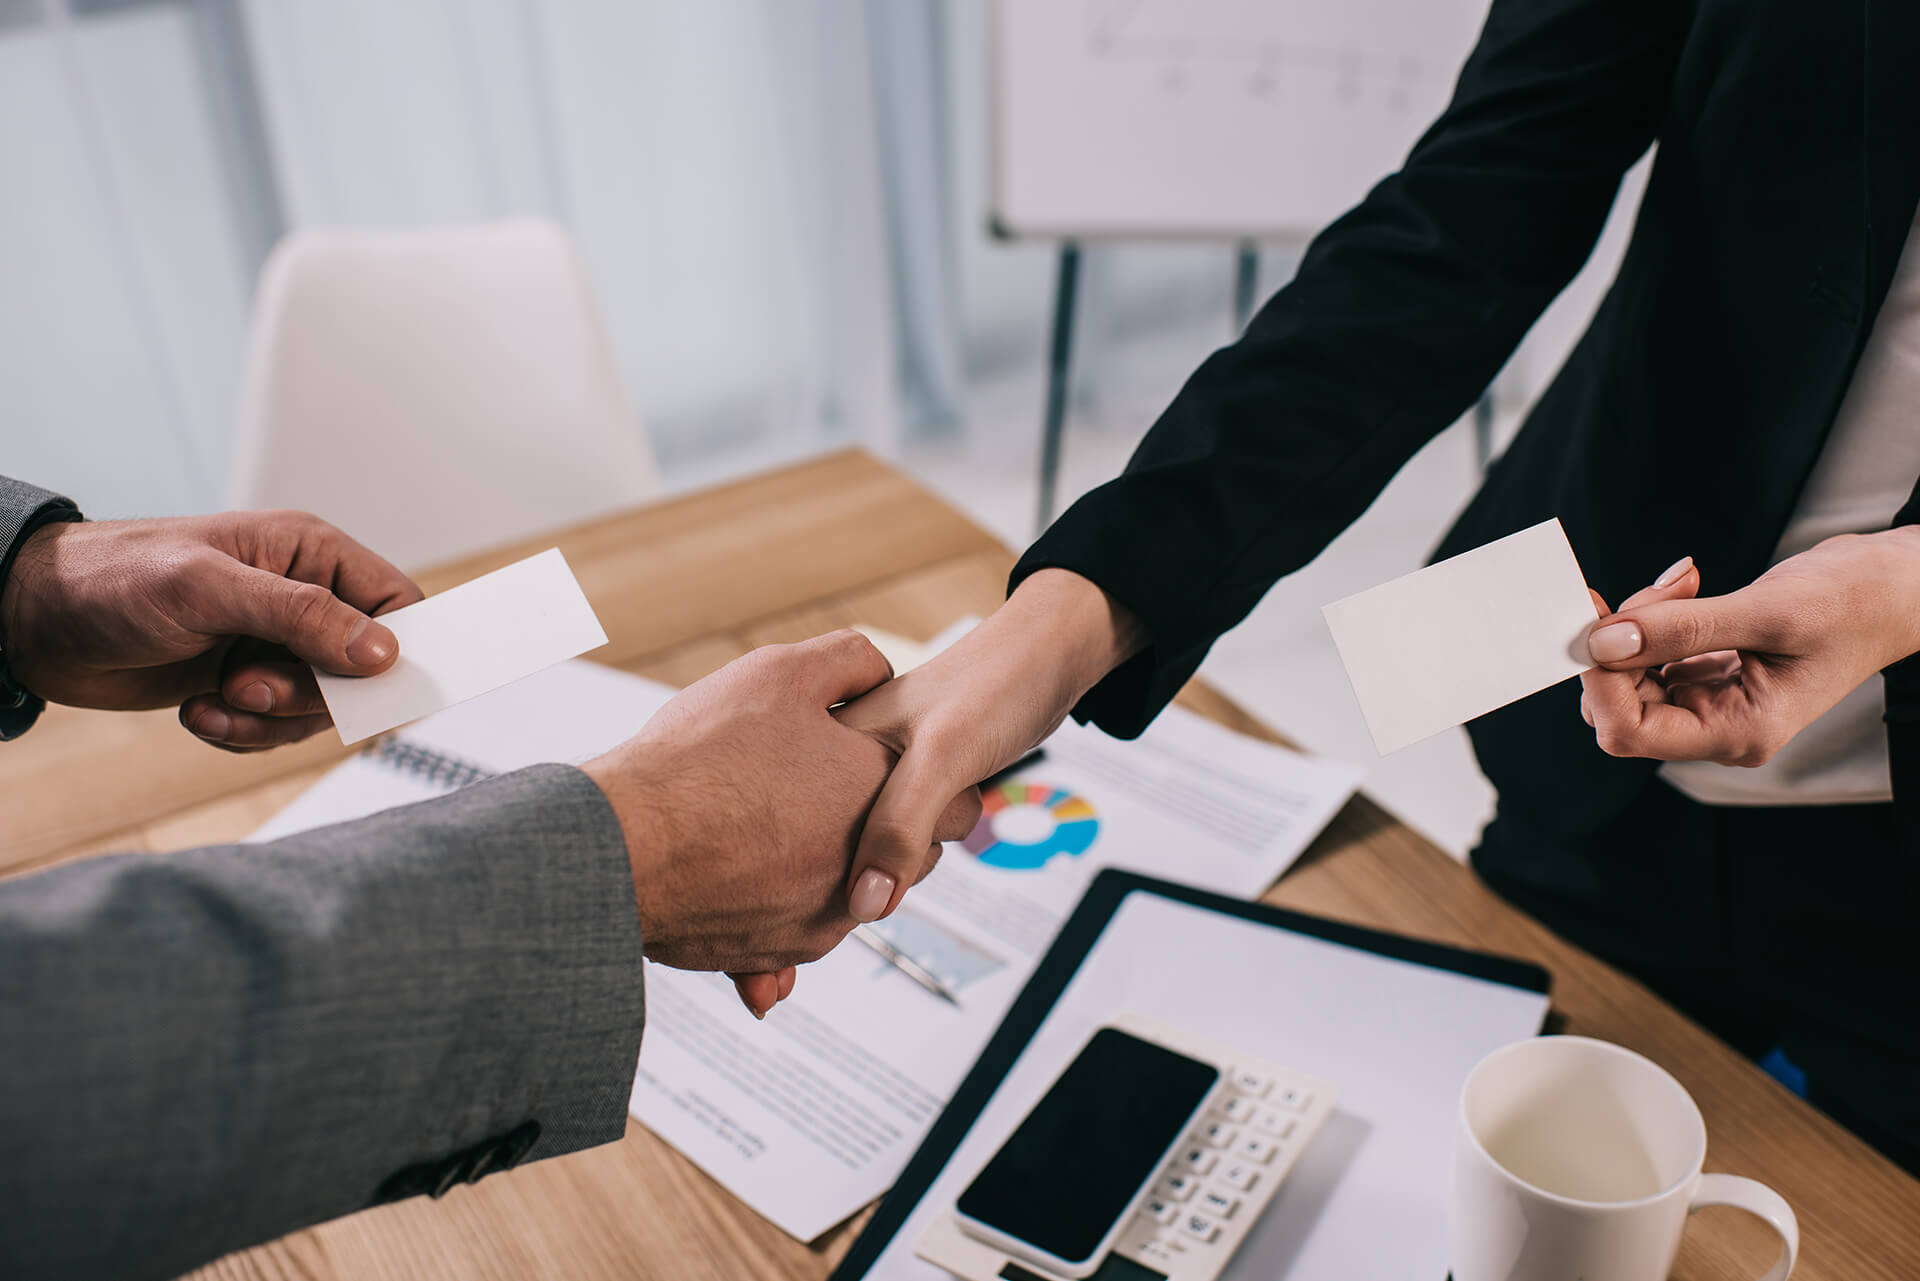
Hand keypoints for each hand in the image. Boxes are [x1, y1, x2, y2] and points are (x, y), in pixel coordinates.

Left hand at [0, 512, 421, 750]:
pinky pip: (279, 730)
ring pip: (321, 709)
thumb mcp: (210, 589)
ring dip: (269, 721)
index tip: (371, 687)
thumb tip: (383, 652)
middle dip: (309, 695)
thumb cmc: (114, 579)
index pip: (397, 604)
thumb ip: (302, 616)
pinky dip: (243, 735)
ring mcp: (274, 645)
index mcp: (310, 553)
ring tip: (214, 700)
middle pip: (363, 670)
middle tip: (247, 686)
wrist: (34, 623)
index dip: (398, 650)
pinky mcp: (247, 685)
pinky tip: (198, 714)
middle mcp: (302, 599)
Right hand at [579, 631, 981, 1012]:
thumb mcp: (780, 673)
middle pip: (911, 853)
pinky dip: (782, 901)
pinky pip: (800, 927)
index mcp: (884, 790)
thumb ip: (849, 662)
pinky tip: (747, 870)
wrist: (625, 843)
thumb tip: (878, 671)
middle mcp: (870, 862)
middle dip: (883, 826)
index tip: (899, 769)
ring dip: (832, 865)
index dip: (929, 780)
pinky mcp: (783, 950)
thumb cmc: (699, 759)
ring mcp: (829, 915)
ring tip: (777, 826)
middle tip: (835, 795)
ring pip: (855, 890)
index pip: (956, 800)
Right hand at [835, 569, 1143, 919]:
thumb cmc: (994, 685)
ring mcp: (875, 771)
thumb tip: (867, 904)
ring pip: (865, 844)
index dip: (813, 860)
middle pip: (830, 843)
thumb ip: (898, 828)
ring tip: (918, 834)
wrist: (1046, 657)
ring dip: (892, 855)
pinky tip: (929, 830)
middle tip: (897, 852)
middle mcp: (843, 755)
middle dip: (858, 864)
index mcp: (830, 739)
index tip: (827, 879)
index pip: (799, 823)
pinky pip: (895, 833)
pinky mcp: (908, 784)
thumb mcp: (940, 759)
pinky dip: (911, 843)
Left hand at [1580, 530, 1919, 763]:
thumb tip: (1602, 640)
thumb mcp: (1769, 612)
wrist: (1894, 588)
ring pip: (1628, 675)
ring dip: (1636, 623)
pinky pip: (1649, 653)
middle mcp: (1717, 727)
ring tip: (1683, 583)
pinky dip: (1652, 616)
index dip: (1599, 679)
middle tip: (1659, 589)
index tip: (1591, 619)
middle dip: (1619, 644)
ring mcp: (1710, 699)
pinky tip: (1686, 586)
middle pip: (1619, 705)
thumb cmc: (1855, 604)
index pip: (1630, 730)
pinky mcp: (1705, 670)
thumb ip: (1682, 630)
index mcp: (1738, 733)